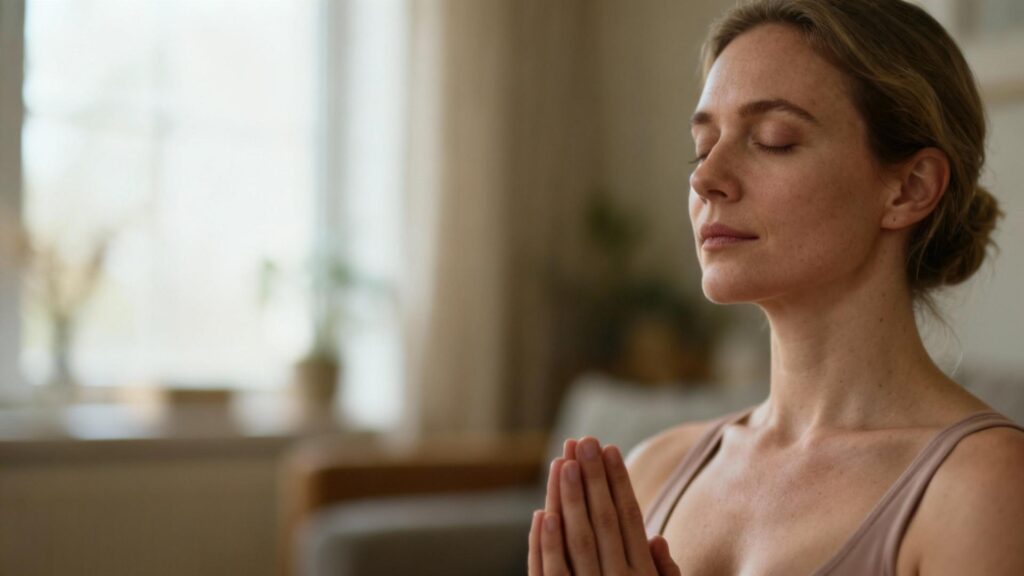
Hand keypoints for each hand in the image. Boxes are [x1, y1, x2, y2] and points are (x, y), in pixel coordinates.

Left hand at [528, 436, 679, 574]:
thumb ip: (664, 572)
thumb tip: (658, 538)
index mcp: (642, 574)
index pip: (630, 518)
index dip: (619, 482)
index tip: (610, 449)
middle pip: (604, 520)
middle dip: (594, 478)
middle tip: (585, 440)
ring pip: (578, 540)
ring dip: (570, 499)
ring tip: (564, 461)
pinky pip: (553, 573)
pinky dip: (547, 543)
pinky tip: (543, 513)